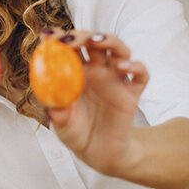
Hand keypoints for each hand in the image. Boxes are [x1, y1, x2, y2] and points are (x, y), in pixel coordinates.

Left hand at [41, 29, 148, 175]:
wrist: (98, 153)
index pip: (69, 48)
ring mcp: (115, 80)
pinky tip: (122, 67)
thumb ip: (57, 113)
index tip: (48, 35)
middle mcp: (96, 72)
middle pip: (93, 42)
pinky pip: (140, 74)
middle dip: (82, 35)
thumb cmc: (76, 133)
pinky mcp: (132, 93)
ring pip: (118, 50)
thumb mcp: (61, 124)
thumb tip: (50, 106)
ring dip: (109, 40)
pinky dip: (135, 66)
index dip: (59, 38)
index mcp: (75, 73)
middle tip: (71, 39)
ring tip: (97, 40)